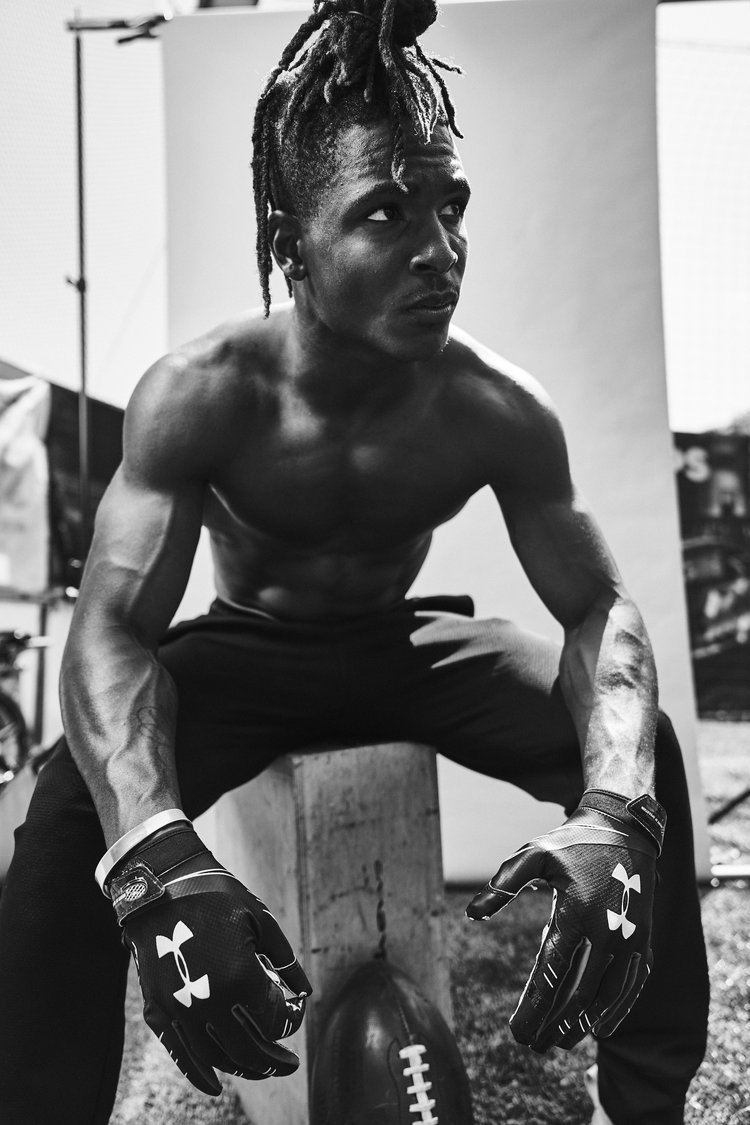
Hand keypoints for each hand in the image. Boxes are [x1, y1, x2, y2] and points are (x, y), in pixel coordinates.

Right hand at [106, 823, 310, 1094]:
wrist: (160, 888)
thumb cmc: (215, 898)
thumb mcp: (260, 920)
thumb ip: (284, 960)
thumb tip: (303, 991)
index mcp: (240, 978)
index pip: (273, 1021)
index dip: (289, 1022)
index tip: (295, 1013)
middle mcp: (210, 1002)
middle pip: (248, 1048)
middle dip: (273, 1060)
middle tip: (289, 1064)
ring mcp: (180, 1010)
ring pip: (217, 1057)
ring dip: (243, 1068)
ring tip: (261, 1069)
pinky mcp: (158, 1010)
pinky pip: (180, 1054)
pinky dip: (199, 1073)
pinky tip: (215, 1084)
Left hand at [466, 789, 664, 1052]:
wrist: (624, 828)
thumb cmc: (572, 842)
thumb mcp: (534, 854)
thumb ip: (503, 884)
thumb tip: (471, 914)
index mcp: (576, 911)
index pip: (551, 973)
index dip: (534, 1008)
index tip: (517, 1033)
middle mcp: (607, 930)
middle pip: (579, 993)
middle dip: (555, 1024)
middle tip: (532, 1045)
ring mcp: (630, 938)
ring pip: (608, 995)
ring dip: (584, 1024)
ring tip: (560, 1043)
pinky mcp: (643, 939)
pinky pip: (632, 985)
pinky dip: (618, 1009)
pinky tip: (602, 1028)